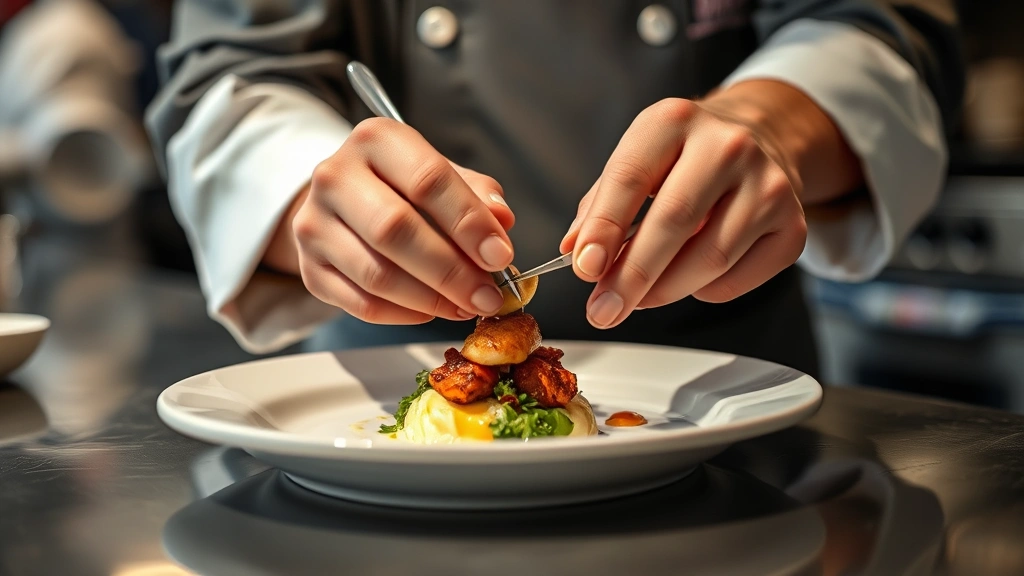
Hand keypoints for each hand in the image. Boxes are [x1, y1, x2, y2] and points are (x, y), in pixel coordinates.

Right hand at [271, 118, 515, 323]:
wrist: (345, 201)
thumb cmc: (404, 188)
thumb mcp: (444, 175)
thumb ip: (476, 195)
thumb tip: (500, 222)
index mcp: (377, 140)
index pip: (427, 180)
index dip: (468, 223)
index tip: (500, 256)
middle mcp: (335, 176)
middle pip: (395, 229)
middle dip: (451, 270)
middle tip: (487, 296)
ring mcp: (314, 223)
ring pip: (377, 274)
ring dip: (431, 299)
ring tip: (465, 307)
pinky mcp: (308, 267)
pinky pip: (360, 303)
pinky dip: (403, 314)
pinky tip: (431, 310)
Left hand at [561, 81, 861, 328]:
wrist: (760, 138)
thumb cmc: (684, 157)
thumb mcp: (637, 159)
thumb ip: (600, 206)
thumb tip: (575, 252)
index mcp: (674, 120)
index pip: (631, 178)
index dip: (604, 229)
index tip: (584, 269)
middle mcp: (727, 145)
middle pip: (674, 222)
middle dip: (632, 276)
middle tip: (603, 310)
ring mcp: (768, 185)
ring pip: (709, 259)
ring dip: (664, 291)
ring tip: (637, 300)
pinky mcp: (792, 225)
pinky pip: (737, 280)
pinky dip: (704, 292)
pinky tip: (690, 280)